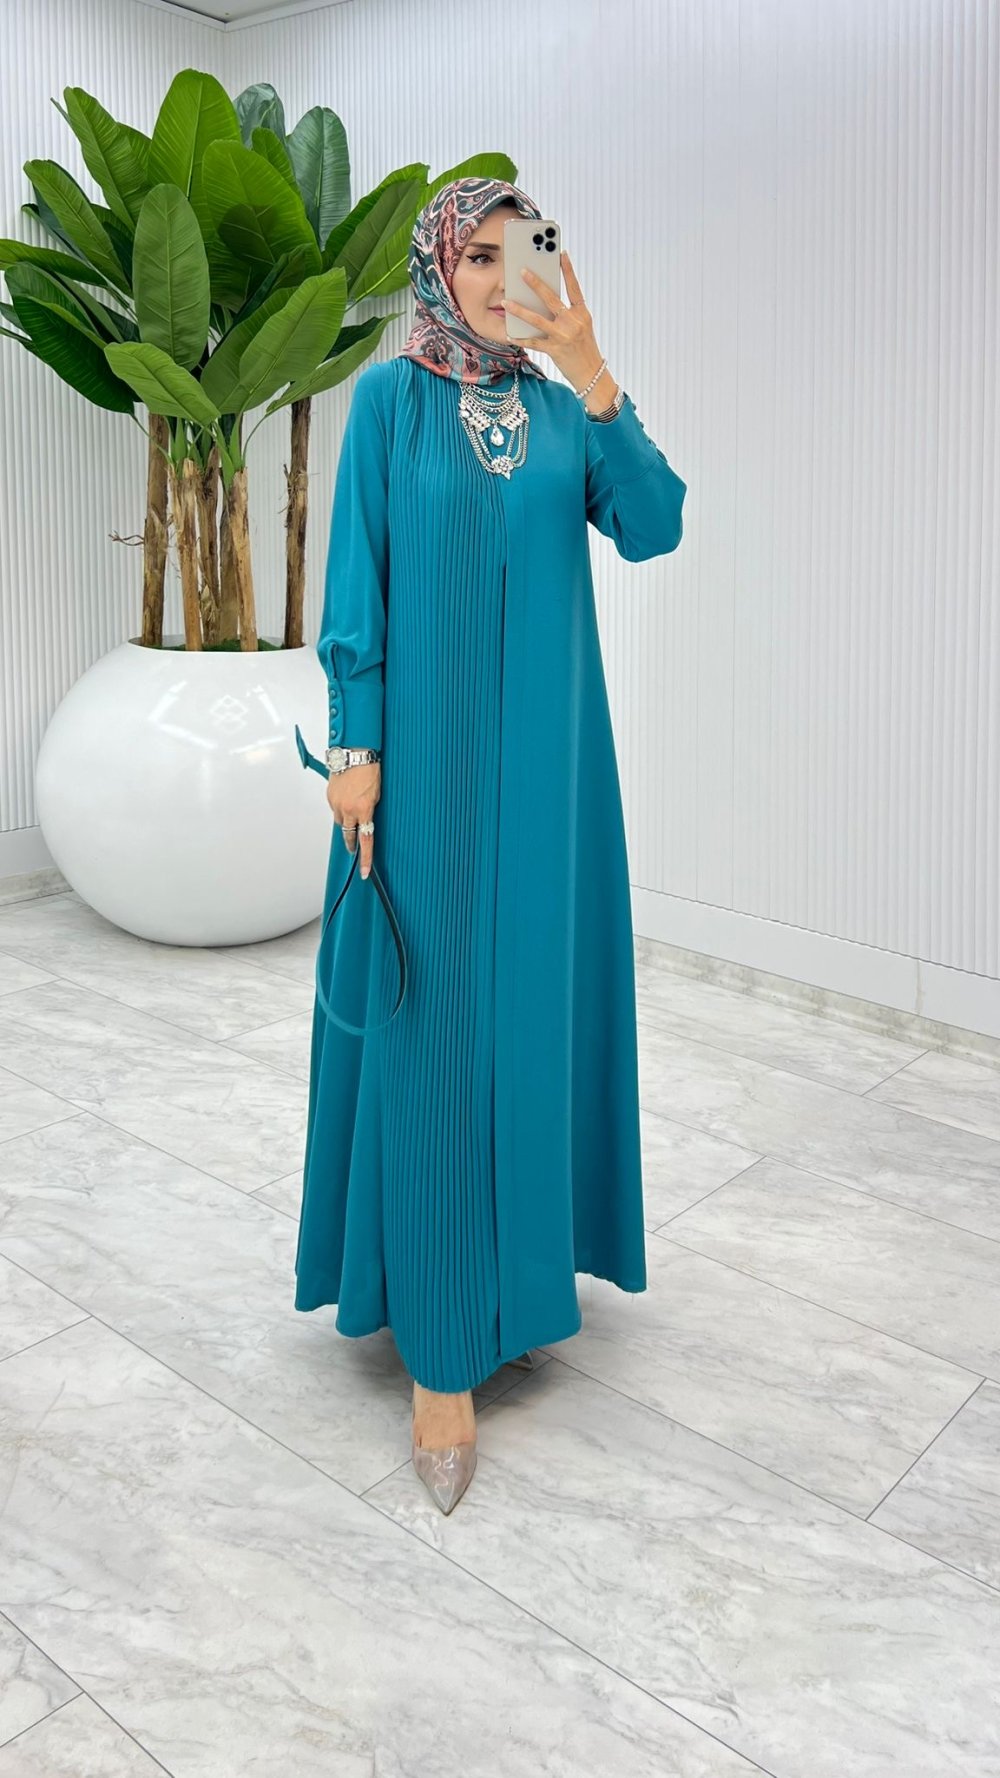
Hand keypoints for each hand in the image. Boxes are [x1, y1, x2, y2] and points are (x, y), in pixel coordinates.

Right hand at [327, 762, 380, 878]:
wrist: (355, 753)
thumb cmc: (369, 770)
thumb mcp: (377, 794)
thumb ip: (370, 810)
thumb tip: (365, 819)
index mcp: (363, 810)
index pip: (365, 840)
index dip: (365, 858)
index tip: (365, 871)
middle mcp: (348, 809)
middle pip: (347, 834)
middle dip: (351, 842)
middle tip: (353, 848)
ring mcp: (337, 803)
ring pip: (340, 821)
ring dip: (346, 821)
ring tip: (352, 811)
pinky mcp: (329, 796)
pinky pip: (335, 808)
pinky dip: (340, 807)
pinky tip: (346, 797)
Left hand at [503, 250, 605, 392]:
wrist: (591, 373)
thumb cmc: (584, 348)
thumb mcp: (582, 326)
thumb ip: (568, 313)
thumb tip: (546, 299)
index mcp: (582, 313)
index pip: (574, 288)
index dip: (568, 270)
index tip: (561, 253)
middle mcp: (573, 322)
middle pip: (551, 299)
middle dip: (535, 284)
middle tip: (522, 271)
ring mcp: (563, 336)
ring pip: (537, 319)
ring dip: (520, 310)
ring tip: (506, 302)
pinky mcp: (554, 350)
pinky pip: (533, 342)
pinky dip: (520, 338)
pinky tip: (510, 334)